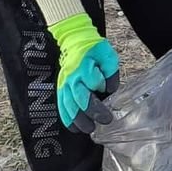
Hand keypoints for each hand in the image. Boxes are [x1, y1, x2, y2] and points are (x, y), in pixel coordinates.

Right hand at [50, 15, 118, 131]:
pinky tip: (73, 128)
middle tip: (105, 121)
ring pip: (68, 105)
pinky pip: (61, 106)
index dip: (101, 86)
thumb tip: (110, 89)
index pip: (93, 81)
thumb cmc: (94, 50)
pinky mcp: (61, 89)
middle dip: (92, 112)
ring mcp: (64, 84)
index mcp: (84, 67)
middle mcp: (72, 78)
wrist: (74, 41)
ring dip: (78, 119)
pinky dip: (67, 118)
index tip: (107, 90)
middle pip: (80, 98)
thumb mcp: (108, 56)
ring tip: (89, 129)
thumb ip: (110, 72)